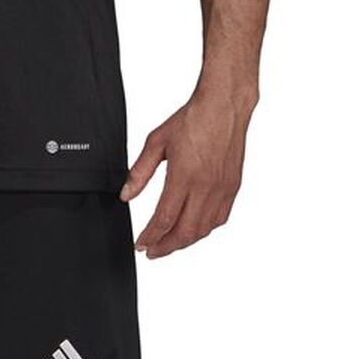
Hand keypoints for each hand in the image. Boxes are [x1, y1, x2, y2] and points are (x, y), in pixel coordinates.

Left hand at [119, 91, 254, 258]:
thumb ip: (140, 171)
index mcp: (184, 176)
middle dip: (165, 247)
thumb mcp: (156, 142)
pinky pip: (219, 219)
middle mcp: (206, 188)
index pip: (164, 219)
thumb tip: (126, 195)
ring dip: (184, 242)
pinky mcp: (233, 188)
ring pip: (203, 230)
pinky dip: (204, 230)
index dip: (150, 237)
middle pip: (185, 233)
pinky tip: (193, 229)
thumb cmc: (191, 120)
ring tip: (168, 243)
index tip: (140, 245)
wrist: (223, 107)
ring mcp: (222, 190)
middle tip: (152, 252)